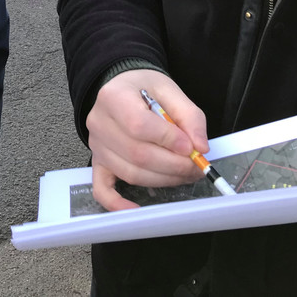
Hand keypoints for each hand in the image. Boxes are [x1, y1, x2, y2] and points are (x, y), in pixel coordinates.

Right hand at [86, 70, 209, 210]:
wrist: (123, 88)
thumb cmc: (143, 88)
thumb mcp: (169, 90)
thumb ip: (189, 116)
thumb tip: (200, 147)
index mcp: (113, 97)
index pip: (139, 125)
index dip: (168, 140)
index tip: (190, 147)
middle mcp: (99, 122)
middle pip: (137, 154)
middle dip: (173, 165)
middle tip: (196, 166)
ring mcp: (97, 146)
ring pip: (130, 173)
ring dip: (163, 180)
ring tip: (184, 174)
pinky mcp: (98, 163)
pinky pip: (103, 189)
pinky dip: (118, 203)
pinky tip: (136, 208)